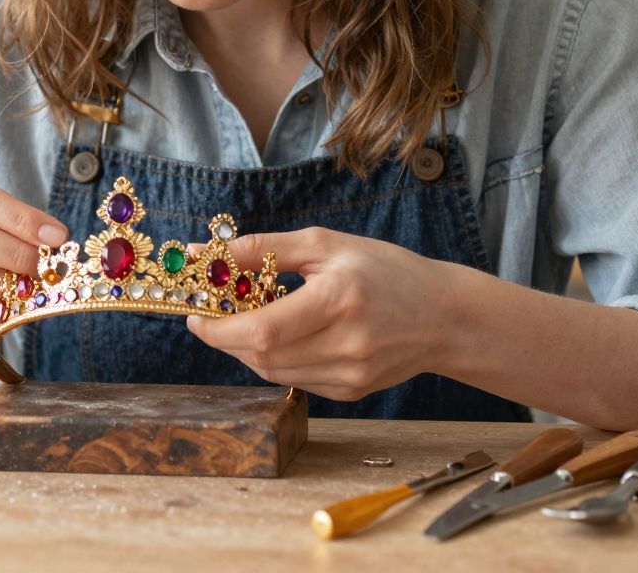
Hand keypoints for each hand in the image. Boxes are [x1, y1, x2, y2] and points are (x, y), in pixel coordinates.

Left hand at [186, 227, 457, 401]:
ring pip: (272, 372)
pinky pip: (294, 380)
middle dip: (225, 337)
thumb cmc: (385, 271)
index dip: (218, 328)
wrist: (442, 316)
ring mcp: (350, 374)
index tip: (195, 313)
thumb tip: (204, 252)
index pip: (262, 330)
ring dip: (246, 349)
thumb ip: (263, 248)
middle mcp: (346, 343)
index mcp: (339, 299)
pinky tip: (282, 337)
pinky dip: (275, 360)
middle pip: (261, 355)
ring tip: (246, 321)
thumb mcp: (326, 245)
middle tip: (213, 314)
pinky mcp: (350, 392)